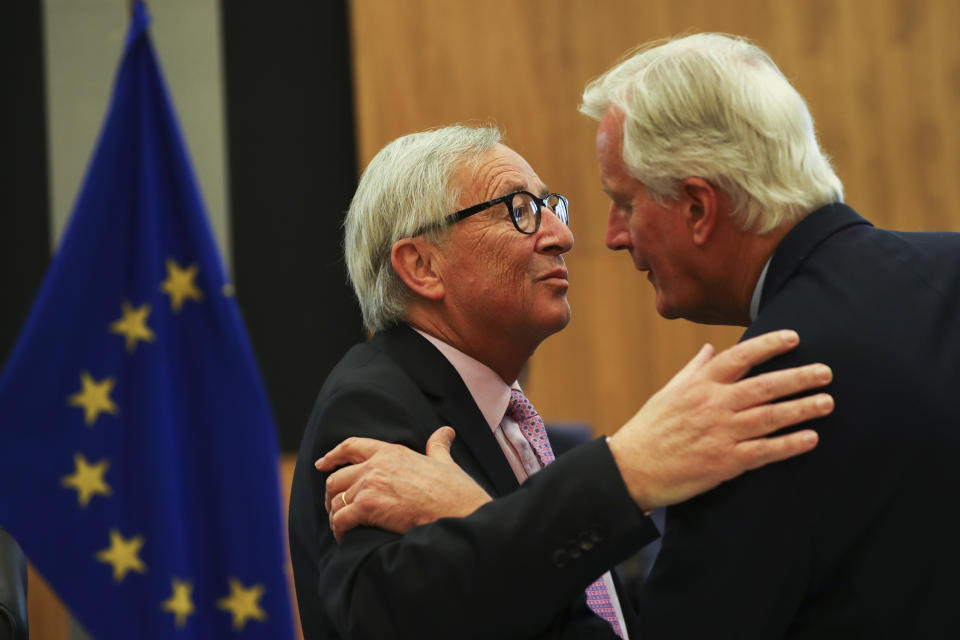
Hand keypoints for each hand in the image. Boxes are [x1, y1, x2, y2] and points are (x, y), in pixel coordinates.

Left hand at [316, 426, 492, 541]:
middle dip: (332, 494)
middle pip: (336, 477)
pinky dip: (338, 531)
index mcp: (392, 451)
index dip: (333, 455)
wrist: (461, 513)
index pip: (352, 446)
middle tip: (335, 508)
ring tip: (341, 527)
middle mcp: (376, 465)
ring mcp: (371, 485)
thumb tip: (446, 432)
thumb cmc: (455, 491)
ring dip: (335, 515)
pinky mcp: (369, 507)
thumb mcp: (444, 462)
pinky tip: (344, 538)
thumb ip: (438, 446)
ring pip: (336, 500)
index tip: (321, 464)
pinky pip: (340, 519)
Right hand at [608, 329, 832, 510]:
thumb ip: (693, 370)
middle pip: (764, 386)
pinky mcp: (725, 462)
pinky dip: (789, 445)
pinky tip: (811, 439)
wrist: (632, 468)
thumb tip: (708, 348)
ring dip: (802, 409)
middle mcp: (713, 405)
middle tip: (827, 372)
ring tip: (827, 402)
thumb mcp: (668, 392)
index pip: (739, 357)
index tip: (794, 337)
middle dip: (798, 377)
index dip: (768, 346)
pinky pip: (764, 452)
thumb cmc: (650, 428)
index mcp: (699, 385)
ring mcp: (721, 434)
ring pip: (769, 417)